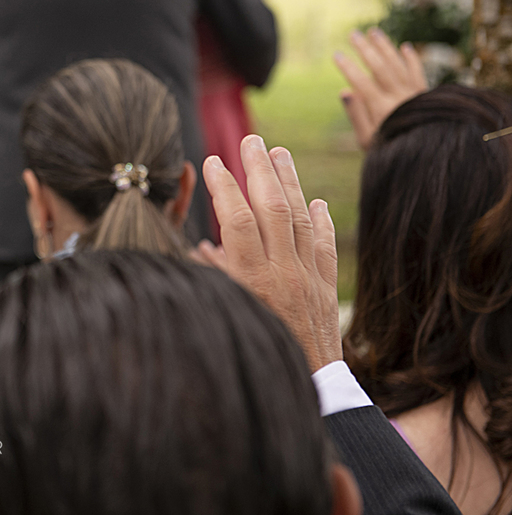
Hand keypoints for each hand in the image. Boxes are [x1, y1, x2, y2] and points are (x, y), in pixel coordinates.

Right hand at [202, 135, 341, 371]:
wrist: (306, 388)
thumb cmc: (254, 349)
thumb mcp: (226, 313)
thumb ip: (215, 278)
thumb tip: (201, 248)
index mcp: (252, 280)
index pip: (237, 221)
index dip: (224, 189)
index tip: (211, 162)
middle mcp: (284, 273)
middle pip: (273, 209)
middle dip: (260, 170)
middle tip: (251, 140)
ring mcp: (310, 278)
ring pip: (302, 218)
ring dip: (290, 182)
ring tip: (279, 153)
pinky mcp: (326, 288)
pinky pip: (325, 245)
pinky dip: (321, 220)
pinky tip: (315, 201)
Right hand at [334, 27, 426, 149]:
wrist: (429, 156)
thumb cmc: (391, 149)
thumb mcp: (367, 140)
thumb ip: (356, 115)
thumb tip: (345, 90)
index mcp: (382, 109)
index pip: (361, 82)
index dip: (348, 67)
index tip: (337, 54)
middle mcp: (399, 97)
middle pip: (380, 67)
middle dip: (365, 49)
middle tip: (353, 34)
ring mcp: (414, 94)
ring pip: (398, 65)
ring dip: (386, 47)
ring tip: (374, 31)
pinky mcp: (426, 95)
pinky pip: (418, 72)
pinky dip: (412, 59)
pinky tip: (405, 47)